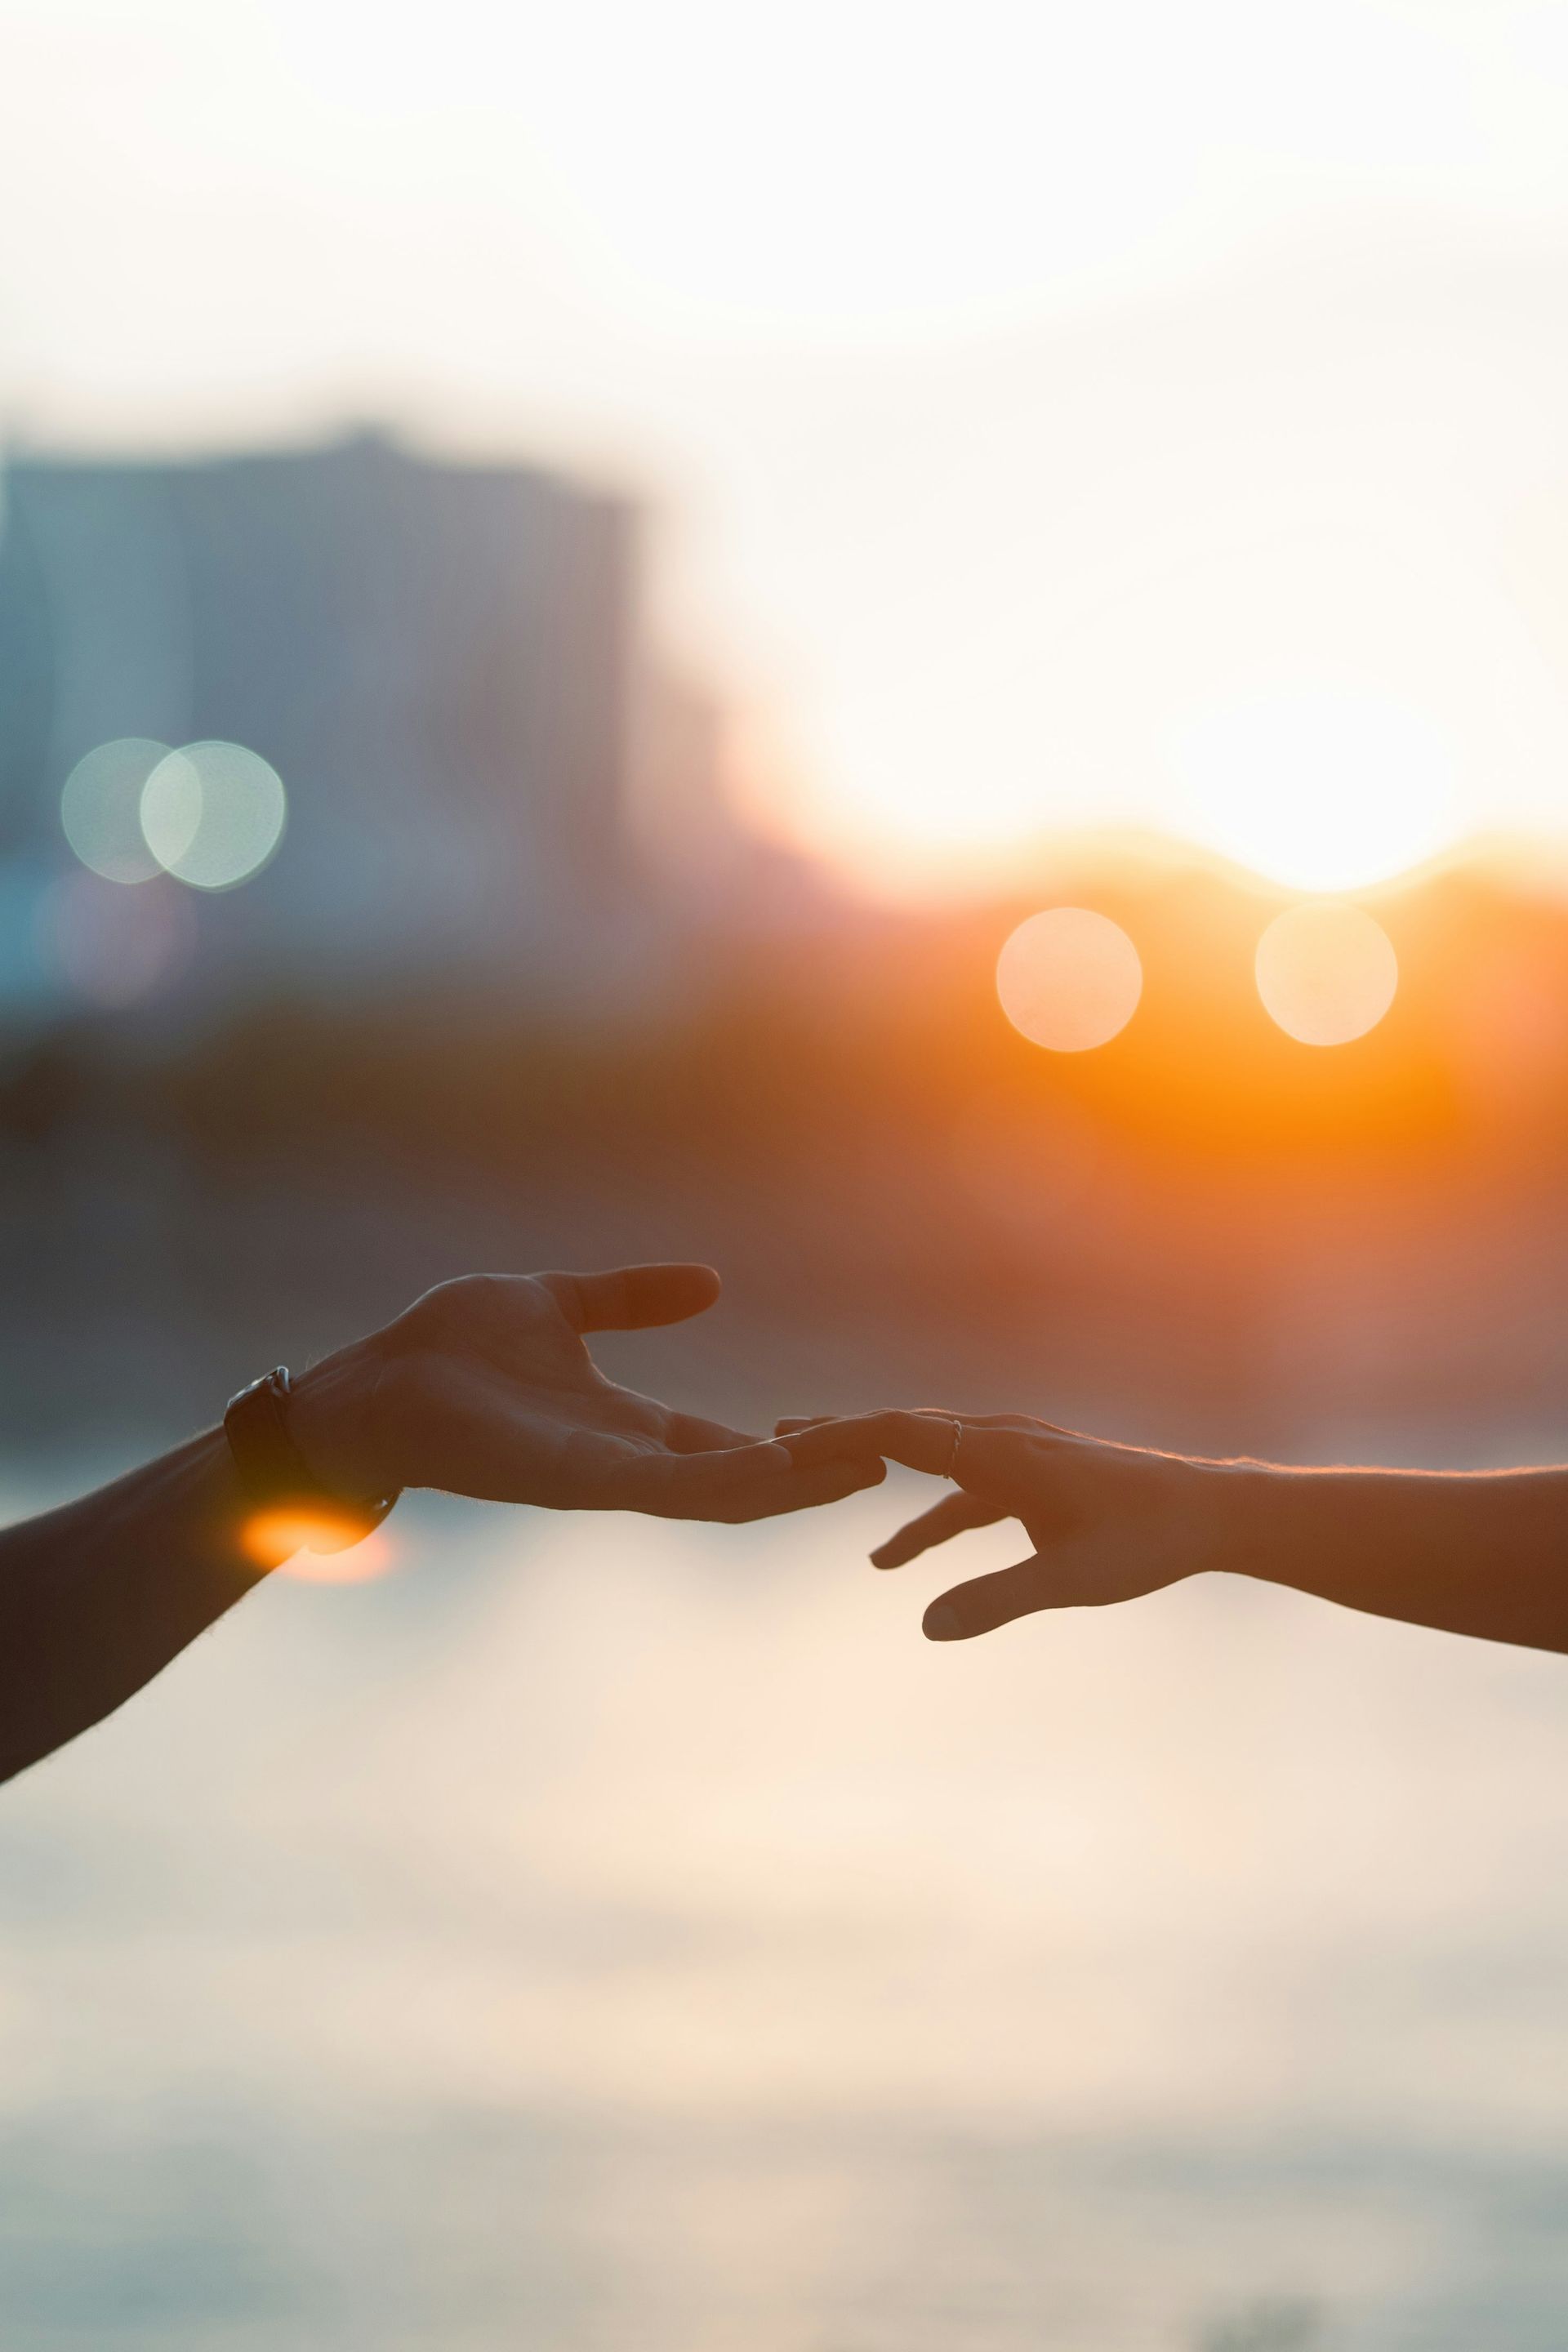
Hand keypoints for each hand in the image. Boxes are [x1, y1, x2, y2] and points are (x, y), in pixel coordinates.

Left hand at [287, 1264, 883, 1522]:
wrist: (370, 1383)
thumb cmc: (447, 1349)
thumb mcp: (558, 1304)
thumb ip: (630, 1298)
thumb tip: (710, 1284)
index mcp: (625, 1427)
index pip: (727, 1442)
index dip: (795, 1444)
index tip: (864, 1437)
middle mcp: (624, 1462)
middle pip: (742, 1478)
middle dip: (816, 1474)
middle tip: (896, 1460)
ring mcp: (601, 1477)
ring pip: (719, 1492)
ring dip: (792, 1484)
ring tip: (865, 1468)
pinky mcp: (574, 1478)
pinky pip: (665, 1484)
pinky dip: (727, 1478)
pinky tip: (780, 1466)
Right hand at [776, 1409, 1238, 1637]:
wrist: (1209, 1514)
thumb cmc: (1147, 1542)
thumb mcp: (1072, 1580)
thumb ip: (997, 1600)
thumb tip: (926, 1627)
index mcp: (1001, 1452)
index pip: (899, 1433)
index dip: (838, 1438)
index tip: (783, 1446)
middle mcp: (1002, 1440)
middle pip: (903, 1431)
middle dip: (839, 1438)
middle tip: (772, 1444)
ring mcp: (1015, 1455)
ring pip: (928, 1454)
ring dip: (872, 1463)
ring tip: (810, 1473)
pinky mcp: (1030, 1478)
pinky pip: (958, 1490)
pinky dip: (919, 1514)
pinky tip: (892, 1559)